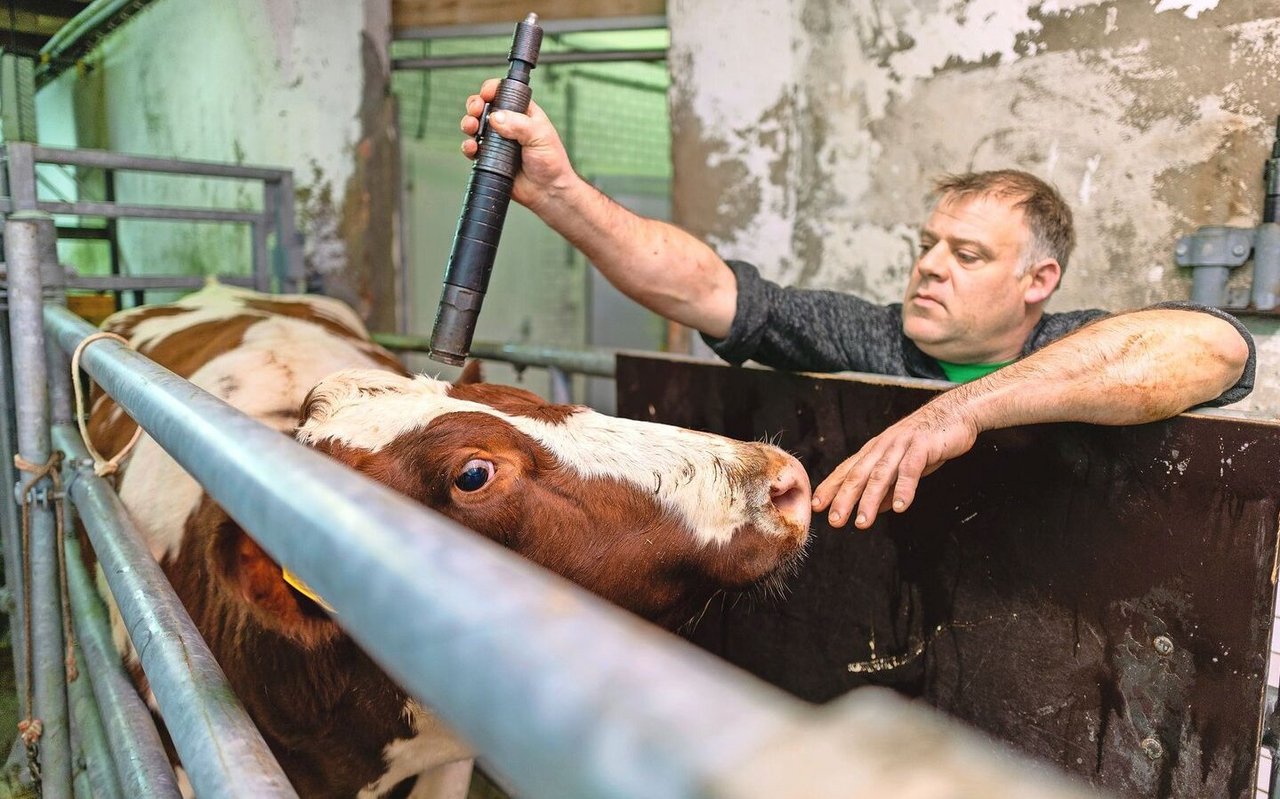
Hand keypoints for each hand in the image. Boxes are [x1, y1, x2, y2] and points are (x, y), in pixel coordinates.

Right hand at [460, 79, 575, 208]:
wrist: (548, 192)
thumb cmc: (551, 162)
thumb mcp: (540, 136)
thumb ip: (519, 124)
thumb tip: (495, 117)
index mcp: (523, 112)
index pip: (503, 93)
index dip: (491, 89)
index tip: (486, 94)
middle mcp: (508, 124)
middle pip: (484, 106)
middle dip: (475, 105)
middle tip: (476, 111)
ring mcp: (497, 141)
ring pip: (475, 126)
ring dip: (468, 123)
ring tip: (471, 127)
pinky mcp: (489, 158)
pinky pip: (473, 149)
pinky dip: (467, 146)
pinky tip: (471, 147)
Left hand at [812, 398, 978, 528]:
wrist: (955, 413)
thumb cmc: (928, 441)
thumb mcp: (904, 465)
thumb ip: (890, 485)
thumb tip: (878, 507)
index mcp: (875, 450)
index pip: (847, 470)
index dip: (831, 487)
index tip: (816, 506)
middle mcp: (882, 446)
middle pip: (858, 474)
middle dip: (844, 498)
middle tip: (834, 520)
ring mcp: (901, 444)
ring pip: (881, 474)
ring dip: (870, 500)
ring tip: (863, 522)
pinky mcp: (922, 445)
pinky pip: (911, 469)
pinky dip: (905, 488)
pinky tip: (902, 507)